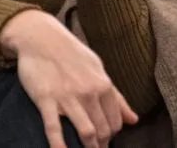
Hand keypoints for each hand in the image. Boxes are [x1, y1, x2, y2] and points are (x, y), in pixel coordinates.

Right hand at [0, 10, 137, 147]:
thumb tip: (134, 120)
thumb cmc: (72, 55)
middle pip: (103, 129)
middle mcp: (90, 92)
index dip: (112, 135)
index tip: (106, 142)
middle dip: (101, 144)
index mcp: (104, 85)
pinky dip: (60, 145)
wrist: (43, 39)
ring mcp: (68, 97)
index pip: (115, 120)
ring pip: (86, 131)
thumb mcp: (99, 71)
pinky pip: (54, 128)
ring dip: (89, 147)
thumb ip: (116, 97)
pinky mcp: (47, 100)